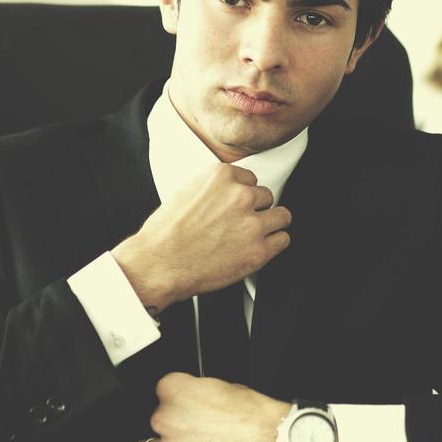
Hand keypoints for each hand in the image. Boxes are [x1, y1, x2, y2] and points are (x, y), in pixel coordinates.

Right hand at [112, 163, 291, 311]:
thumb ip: (214, 187)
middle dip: (256, 210)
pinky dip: (273, 244)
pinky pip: (283, 240)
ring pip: (282, 216)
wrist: (157, 264)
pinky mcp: (259, 250)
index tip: (236, 207)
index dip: (243, 195)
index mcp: (222, 177)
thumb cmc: (164, 233)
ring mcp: (252, 223)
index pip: (252, 180)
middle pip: (267, 197)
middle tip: (239, 224)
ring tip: (252, 235)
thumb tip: (230, 189)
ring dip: (270, 225)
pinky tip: (257, 248)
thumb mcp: (186, 191)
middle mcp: (241, 196)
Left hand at [140, 372, 291, 441]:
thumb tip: (202, 402)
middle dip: (171, 425)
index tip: (185, 404)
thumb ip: (203, 394)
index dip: (176, 398)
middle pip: (155, 420)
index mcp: (178, 391)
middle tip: (191, 430)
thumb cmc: (256, 416)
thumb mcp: (229, 388)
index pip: (162, 390)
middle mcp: (167, 419)